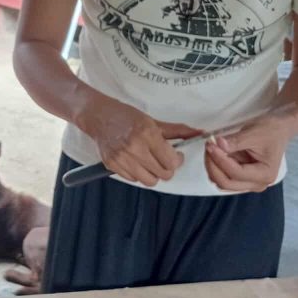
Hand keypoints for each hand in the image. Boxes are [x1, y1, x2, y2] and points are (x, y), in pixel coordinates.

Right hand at [81, 94, 200, 186]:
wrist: (98, 116)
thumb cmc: (126, 116)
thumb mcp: (153, 120)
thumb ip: (177, 130)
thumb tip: (198, 133)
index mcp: (147, 134)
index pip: (171, 161)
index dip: (177, 160)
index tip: (176, 155)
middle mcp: (134, 147)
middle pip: (163, 173)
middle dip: (167, 168)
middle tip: (164, 159)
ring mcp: (122, 158)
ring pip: (149, 181)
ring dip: (154, 174)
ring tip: (150, 162)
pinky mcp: (112, 165)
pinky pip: (134, 180)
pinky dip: (138, 174)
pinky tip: (136, 162)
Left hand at [204, 118, 290, 192]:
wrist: (279, 129)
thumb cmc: (271, 130)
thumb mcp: (253, 133)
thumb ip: (235, 141)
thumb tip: (218, 144)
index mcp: (265, 174)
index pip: (235, 173)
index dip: (220, 159)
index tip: (211, 145)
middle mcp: (257, 183)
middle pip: (226, 183)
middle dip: (213, 165)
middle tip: (208, 146)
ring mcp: (249, 182)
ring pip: (222, 181)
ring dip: (212, 166)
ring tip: (212, 147)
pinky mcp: (241, 177)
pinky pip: (223, 176)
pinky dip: (215, 166)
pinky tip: (215, 151)